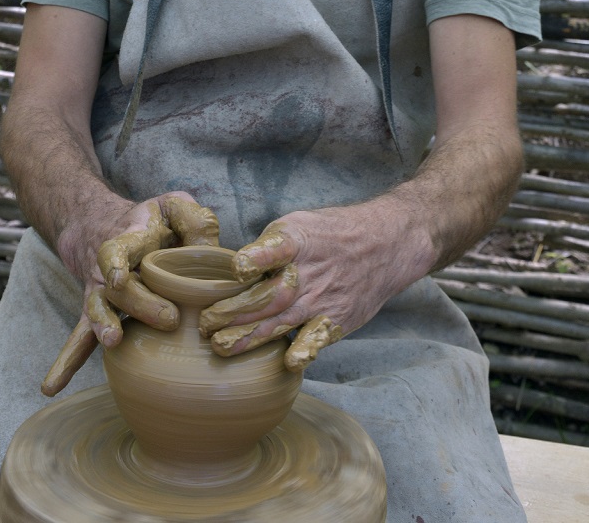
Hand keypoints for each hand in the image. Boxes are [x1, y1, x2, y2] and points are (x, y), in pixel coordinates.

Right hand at [42, 193, 218, 395]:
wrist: (109, 225)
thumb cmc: (155, 220)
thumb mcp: (175, 206)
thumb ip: (193, 219)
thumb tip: (210, 248)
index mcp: (131, 238)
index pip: (116, 249)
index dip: (116, 262)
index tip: (119, 278)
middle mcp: (110, 268)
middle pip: (117, 288)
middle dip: (139, 304)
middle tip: (169, 318)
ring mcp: (101, 292)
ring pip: (96, 310)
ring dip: (102, 326)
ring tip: (112, 340)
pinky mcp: (100, 312)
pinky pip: (81, 337)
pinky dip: (67, 360)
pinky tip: (52, 386)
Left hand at [198, 201, 414, 371]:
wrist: (383, 246)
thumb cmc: (330, 235)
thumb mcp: (298, 225)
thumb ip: (266, 249)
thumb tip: (231, 274)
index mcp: (296, 242)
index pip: (275, 248)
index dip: (257, 258)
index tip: (237, 269)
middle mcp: (308, 272)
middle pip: (267, 295)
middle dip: (233, 312)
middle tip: (205, 325)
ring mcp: (323, 298)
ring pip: (282, 321)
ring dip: (251, 337)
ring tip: (223, 348)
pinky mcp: (336, 319)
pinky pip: (317, 338)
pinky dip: (305, 349)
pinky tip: (289, 361)